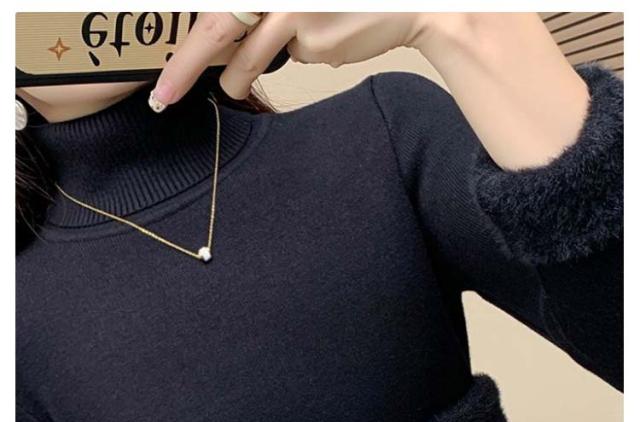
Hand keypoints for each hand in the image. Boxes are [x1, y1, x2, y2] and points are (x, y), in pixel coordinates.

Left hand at [149, 12, 429, 105]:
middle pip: (213, 30)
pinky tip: (326, 37)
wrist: (406, 4)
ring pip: (245, 59)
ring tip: (264, 64)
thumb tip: (218, 47)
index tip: (161, 76)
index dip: (183, 48)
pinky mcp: (306, 33)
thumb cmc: (343, 2)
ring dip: (241, 78)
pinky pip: (285, 61)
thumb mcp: (292, 3)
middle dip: (184, 69)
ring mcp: (287, 7)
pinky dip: (298, 58)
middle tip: (162, 97)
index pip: (212, 15)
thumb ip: (258, 16)